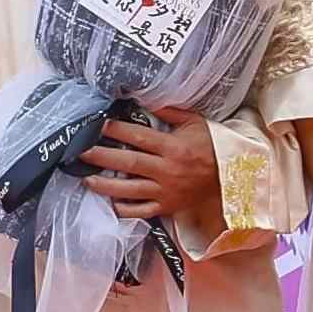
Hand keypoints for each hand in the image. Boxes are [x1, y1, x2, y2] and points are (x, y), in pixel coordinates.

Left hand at [77, 107, 223, 232]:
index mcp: (173, 147)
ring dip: (104, 185)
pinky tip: (111, 202)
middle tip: (80, 151)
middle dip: (100, 156)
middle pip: (127, 163)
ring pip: (129, 190)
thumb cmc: (213, 148)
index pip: (138, 137)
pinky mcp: (167, 207)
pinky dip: (124, 209)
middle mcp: (167, 170)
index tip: (98, 125)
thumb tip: (145, 100)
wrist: (231, 180)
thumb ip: (170, 111)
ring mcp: (165, 191)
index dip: (116, 131)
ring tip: (86, 178)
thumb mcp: (196, 123)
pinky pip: (141, 211)